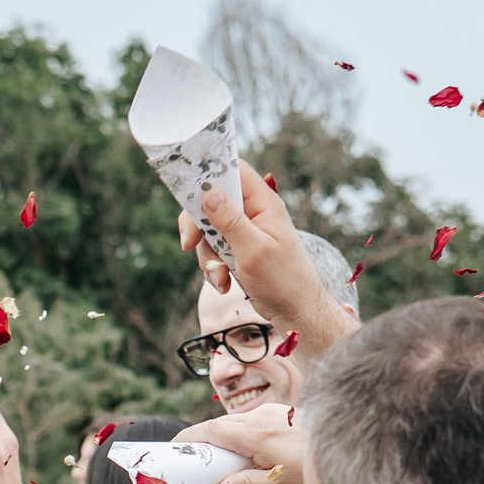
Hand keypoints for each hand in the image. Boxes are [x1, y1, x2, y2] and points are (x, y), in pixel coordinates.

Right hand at [176, 402, 306, 483]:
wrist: (344, 444)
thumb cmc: (310, 468)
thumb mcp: (277, 483)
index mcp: (255, 435)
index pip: (212, 431)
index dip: (189, 437)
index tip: (174, 447)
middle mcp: (260, 417)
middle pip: (219, 424)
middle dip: (201, 438)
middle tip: (188, 456)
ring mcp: (270, 411)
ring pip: (234, 420)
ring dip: (220, 434)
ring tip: (213, 455)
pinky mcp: (278, 411)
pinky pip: (248, 418)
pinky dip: (237, 430)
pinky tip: (240, 447)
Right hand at [177, 160, 360, 366]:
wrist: (295, 312)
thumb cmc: (282, 280)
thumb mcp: (252, 250)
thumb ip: (230, 221)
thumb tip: (209, 194)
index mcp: (263, 203)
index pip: (234, 171)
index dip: (210, 176)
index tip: (188, 196)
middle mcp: (254, 212)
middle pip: (213, 203)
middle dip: (198, 227)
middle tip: (188, 244)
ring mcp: (246, 232)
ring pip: (210, 232)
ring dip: (208, 257)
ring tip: (221, 278)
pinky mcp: (240, 251)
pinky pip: (215, 251)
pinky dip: (214, 269)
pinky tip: (225, 284)